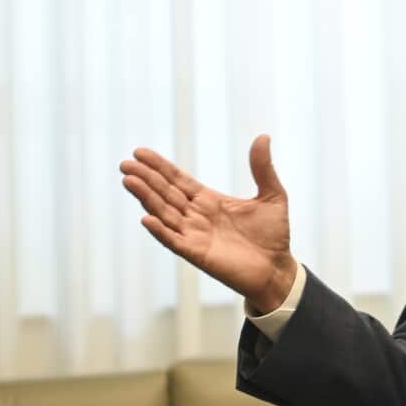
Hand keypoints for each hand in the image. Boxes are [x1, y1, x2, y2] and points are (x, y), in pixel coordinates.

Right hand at [119, 135, 298, 311]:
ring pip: (164, 213)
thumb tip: (263, 136)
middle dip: (146, 178)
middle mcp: (196, 216)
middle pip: (166, 193)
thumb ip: (263, 168)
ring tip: (129, 180)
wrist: (279, 269)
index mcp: (209, 201)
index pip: (178, 180)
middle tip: (126, 163)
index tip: (140, 152)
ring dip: (146, 198)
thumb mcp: (272, 195)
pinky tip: (146, 218)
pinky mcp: (198, 254)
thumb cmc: (274, 235)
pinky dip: (160, 230)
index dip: (160, 167)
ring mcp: (195, 235)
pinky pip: (174, 241)